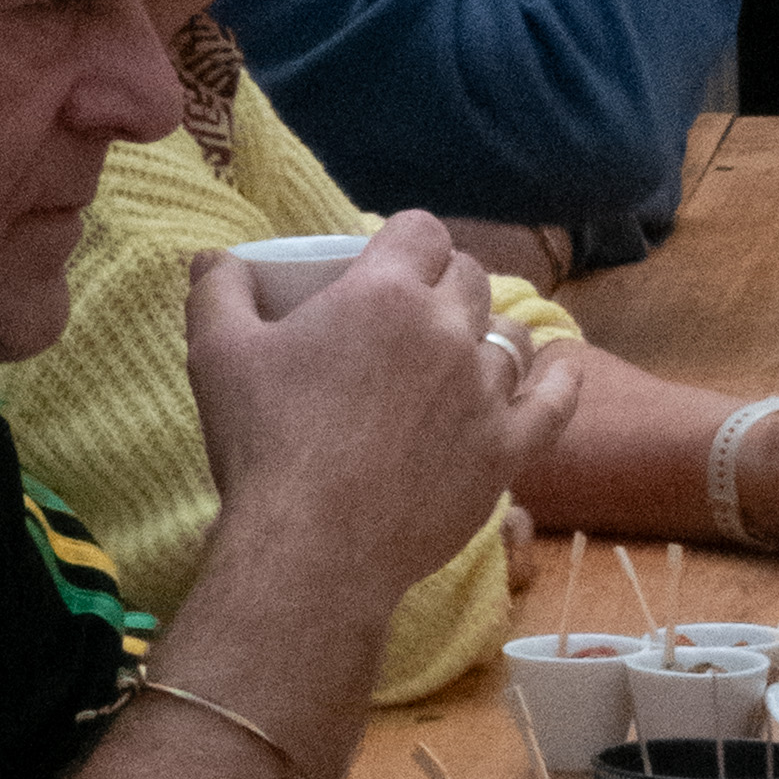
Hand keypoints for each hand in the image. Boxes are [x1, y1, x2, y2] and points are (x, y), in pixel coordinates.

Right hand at [185, 216, 543, 595]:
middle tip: (414, 314)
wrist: (311, 547)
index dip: (407, 241)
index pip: (420, 231)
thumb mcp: (217, 355)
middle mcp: (446, 330)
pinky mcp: (506, 450)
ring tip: (461, 352)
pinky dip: (562, 377)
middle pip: (468, 278)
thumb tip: (215, 257)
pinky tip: (564, 363)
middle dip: (444, 283)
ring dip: (486, 334)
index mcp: (384, 292)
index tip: (389, 262)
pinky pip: (553, 401)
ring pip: (509, 336)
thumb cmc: (263, 445)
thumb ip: (218, 292)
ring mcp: (484, 391)